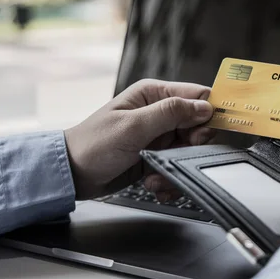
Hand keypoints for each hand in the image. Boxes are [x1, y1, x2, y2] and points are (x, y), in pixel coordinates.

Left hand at [64, 79, 214, 199]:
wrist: (72, 176)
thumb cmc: (93, 145)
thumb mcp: (133, 126)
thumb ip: (170, 113)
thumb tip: (205, 107)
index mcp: (154, 95)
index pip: (197, 96)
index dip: (208, 114)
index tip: (204, 134)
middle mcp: (160, 113)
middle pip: (199, 127)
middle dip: (192, 147)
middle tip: (176, 156)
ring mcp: (160, 137)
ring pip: (190, 150)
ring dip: (177, 167)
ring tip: (156, 175)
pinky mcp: (157, 157)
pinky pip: (178, 167)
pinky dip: (170, 179)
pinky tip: (153, 183)